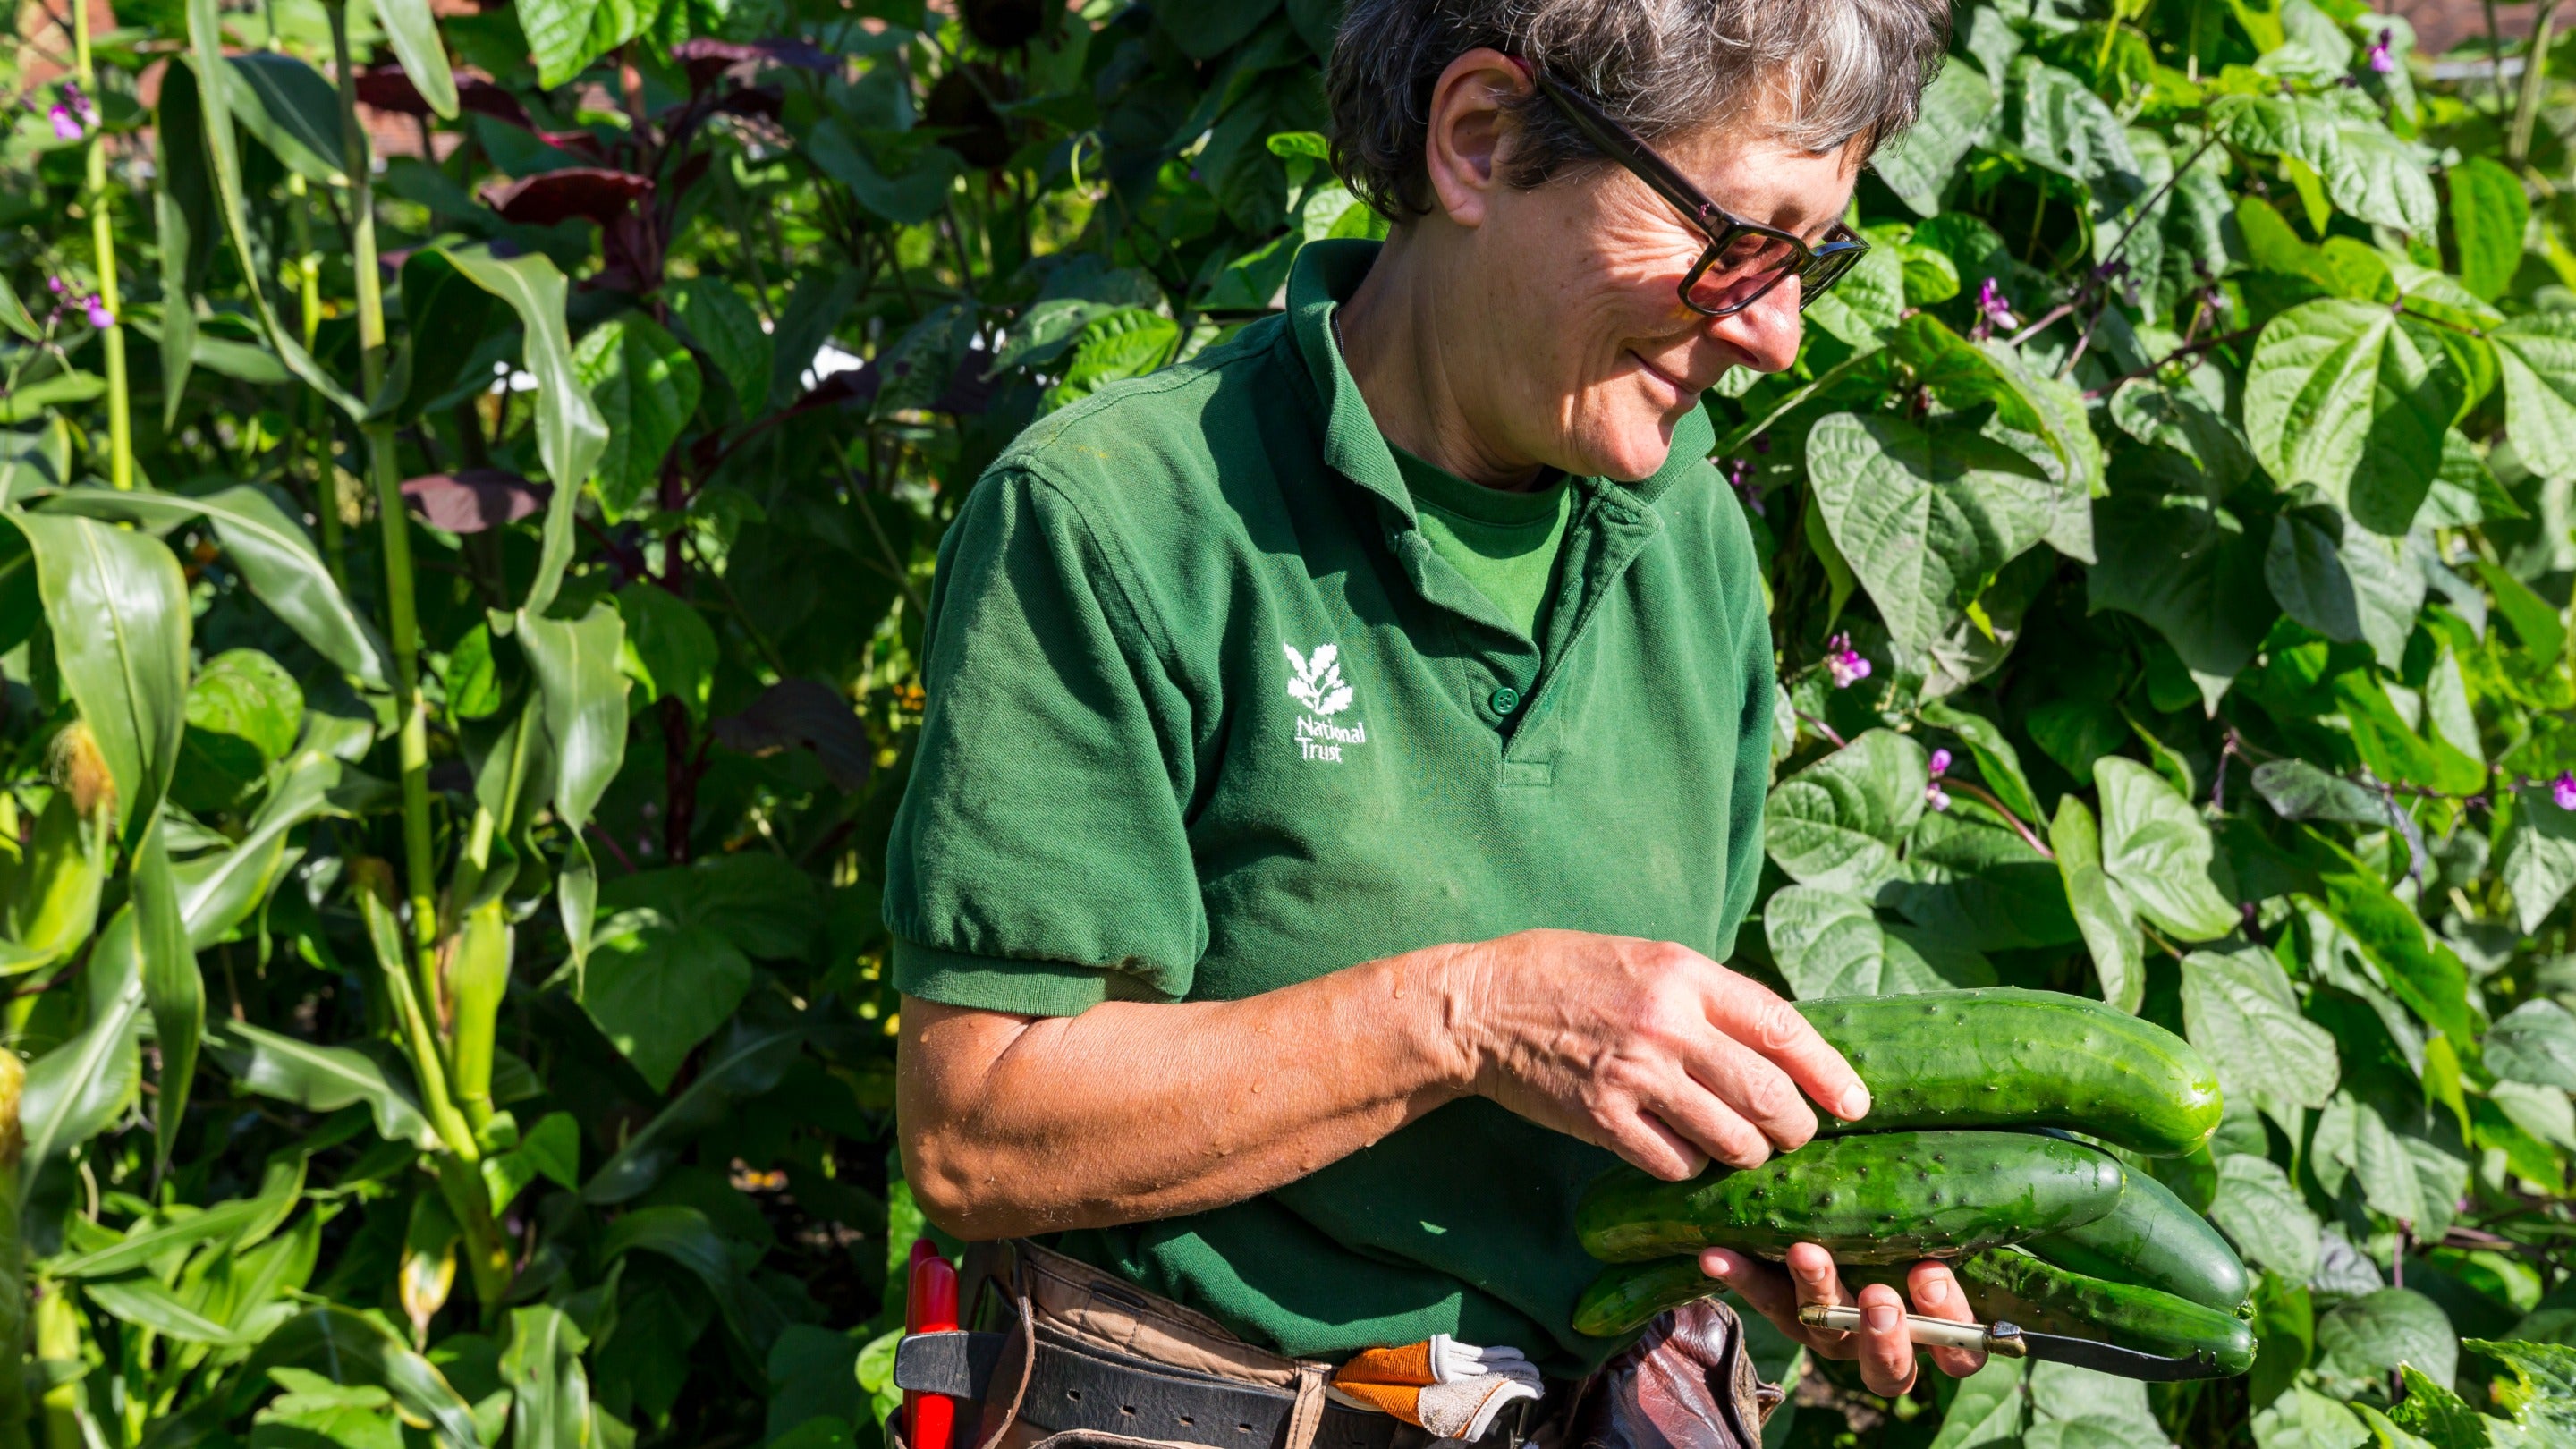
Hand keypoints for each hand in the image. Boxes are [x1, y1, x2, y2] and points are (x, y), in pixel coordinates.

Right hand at [1439, 930, 1869, 1177]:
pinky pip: (1677, 1162)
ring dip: (1750, 1155)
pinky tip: (1687, 1156)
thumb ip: (1706, 995)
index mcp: (1685, 975)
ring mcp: (1636, 1075)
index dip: (1829, 1073)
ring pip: (1732, 1139)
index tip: (1855, 1104)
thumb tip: (1774, 1040)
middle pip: (1768, 1094)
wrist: (1482, 1007)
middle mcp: (1668, 1024)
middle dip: (1796, 1128)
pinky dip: (1694, 1168)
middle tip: (1797, 1137)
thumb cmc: (1566, 975)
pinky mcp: (1604, 1119)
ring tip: (1746, 1152)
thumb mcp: (1645, 958)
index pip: (1782, 1027)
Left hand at [1704, 1244, 1985, 1394]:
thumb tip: (1955, 1190)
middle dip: (1882, 1331)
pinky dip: (1743, 1276)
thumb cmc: (1921, 1240)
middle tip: (1879, 1297)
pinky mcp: (1791, 1316)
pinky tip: (1716, 1254)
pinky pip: (1768, 1302)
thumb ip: (1951, 1234)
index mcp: (1936, 1339)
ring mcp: (1834, 1335)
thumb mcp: (1943, 1241)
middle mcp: (1882, 1346)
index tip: (1931, 1275)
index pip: (1959, 1355)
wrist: (1855, 1234)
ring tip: (1805, 1252)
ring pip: (1824, 1329)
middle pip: (1886, 1359)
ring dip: (1815, 1289)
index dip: (1948, 1323)